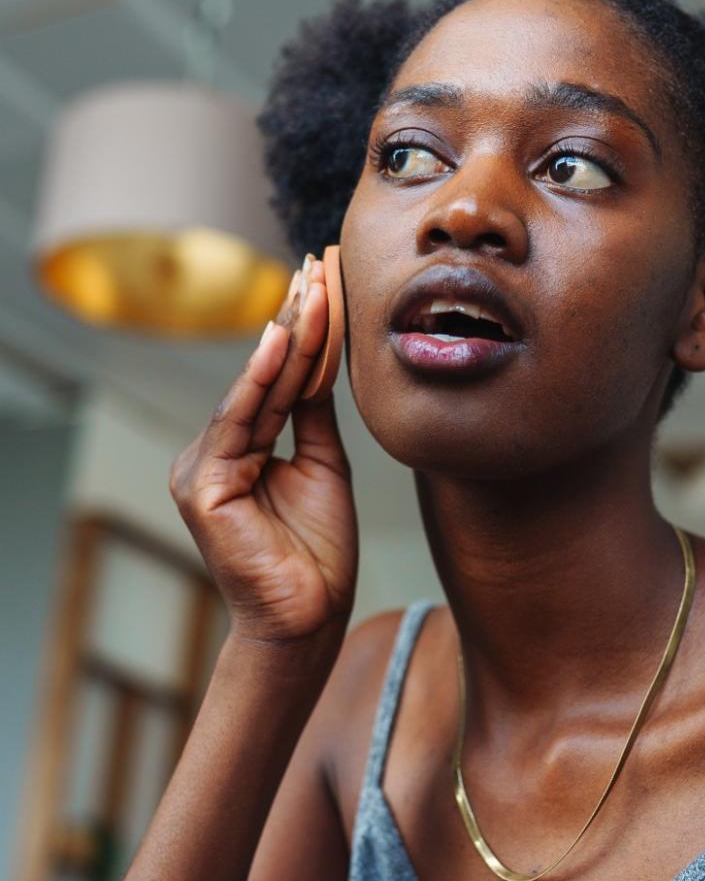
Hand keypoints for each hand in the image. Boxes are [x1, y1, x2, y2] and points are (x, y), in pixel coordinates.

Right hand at [170, 254, 358, 651]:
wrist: (310, 616)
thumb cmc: (318, 550)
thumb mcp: (323, 466)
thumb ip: (311, 416)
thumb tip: (320, 362)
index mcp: (242, 447)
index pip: (280, 378)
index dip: (306, 332)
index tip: (328, 281)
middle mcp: (217, 451)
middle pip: (267, 374)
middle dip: (297, 319)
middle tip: (321, 264)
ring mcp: (203, 467)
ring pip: (255, 389)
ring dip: (287, 336)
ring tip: (313, 288)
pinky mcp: (201, 486)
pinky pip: (238, 423)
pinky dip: (260, 380)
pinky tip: (280, 341)